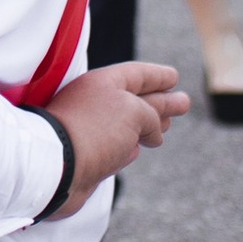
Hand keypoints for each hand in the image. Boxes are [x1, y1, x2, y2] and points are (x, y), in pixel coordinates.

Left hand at [41, 60, 188, 210]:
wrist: (58, 167)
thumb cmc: (95, 130)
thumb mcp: (134, 111)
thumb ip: (151, 115)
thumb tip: (154, 133)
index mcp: (104, 83)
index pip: (137, 74)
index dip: (158, 76)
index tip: (174, 77)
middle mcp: (97, 104)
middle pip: (136, 100)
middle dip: (162, 102)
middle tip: (184, 103)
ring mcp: (93, 131)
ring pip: (128, 125)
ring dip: (148, 125)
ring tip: (166, 126)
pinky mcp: (90, 157)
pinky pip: (116, 147)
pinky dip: (130, 146)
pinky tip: (138, 148)